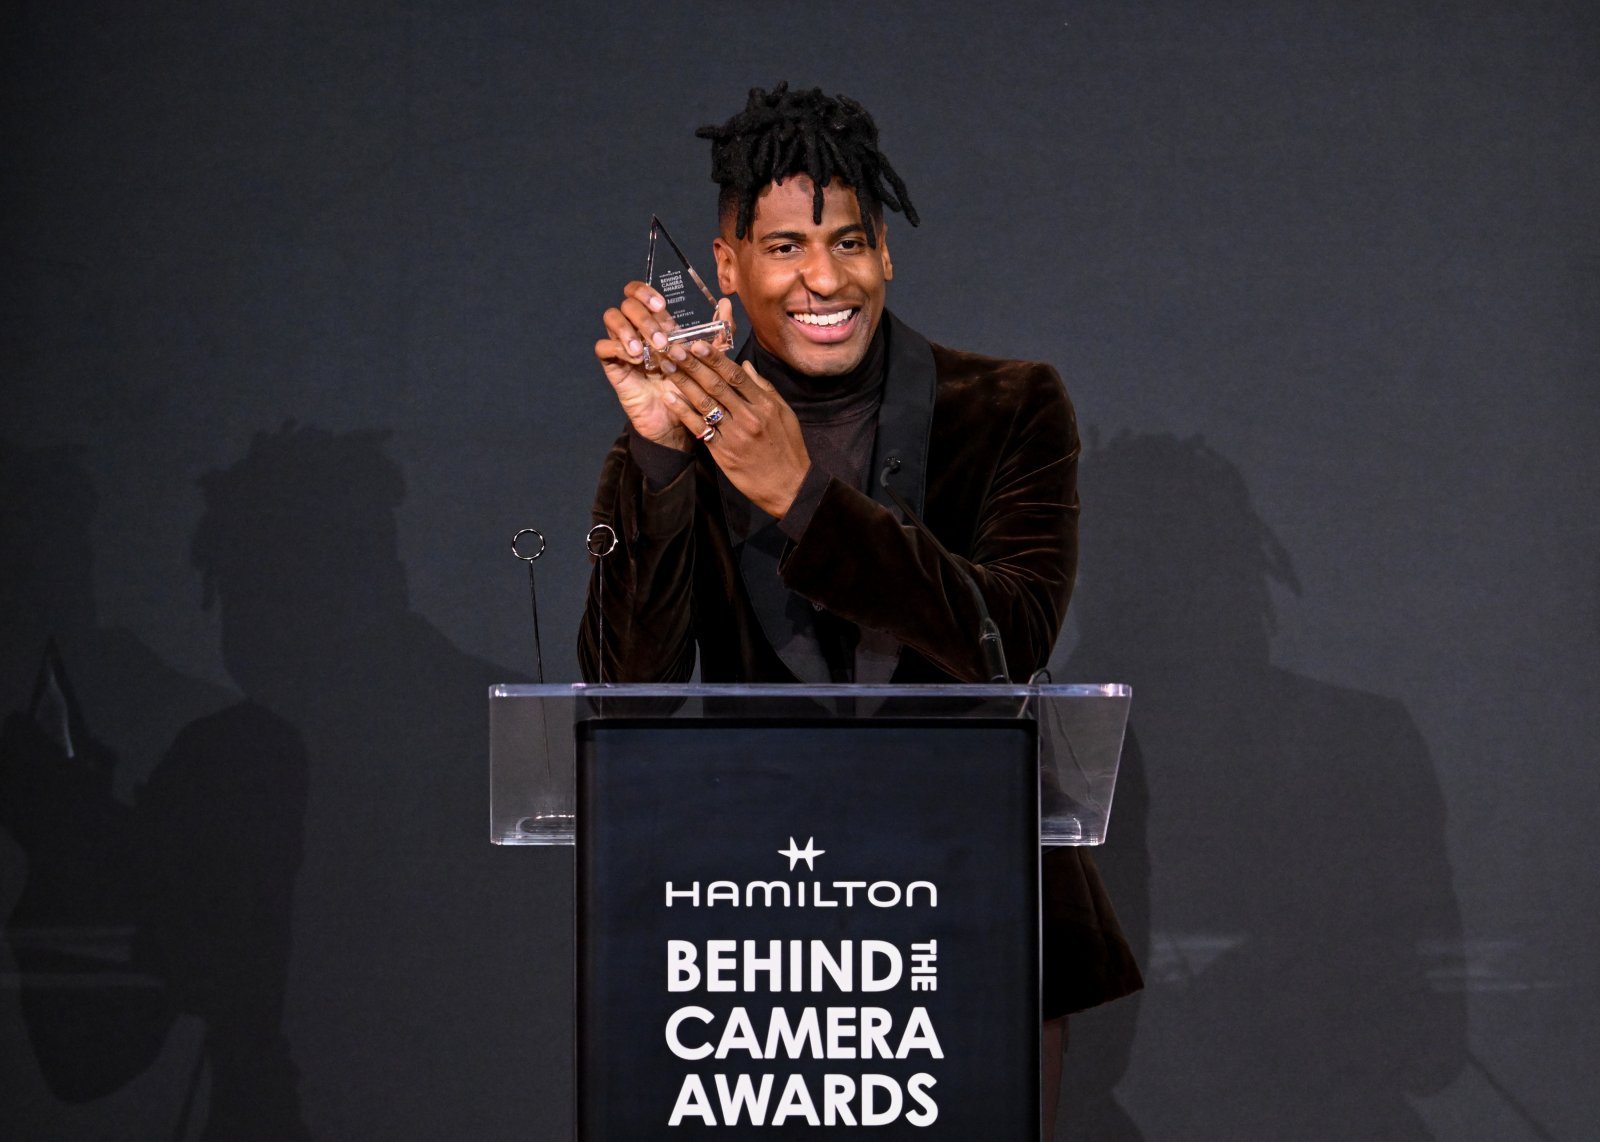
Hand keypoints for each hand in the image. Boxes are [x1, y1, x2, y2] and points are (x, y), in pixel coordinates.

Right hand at [595, 284, 735, 450]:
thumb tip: (725, 302)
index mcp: (659, 324)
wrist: (680, 421)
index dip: (645, 292)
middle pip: (628, 304)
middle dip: (644, 318)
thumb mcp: (711, 358)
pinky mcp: (615, 367)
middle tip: (661, 340)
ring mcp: (625, 347)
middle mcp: (639, 331)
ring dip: (627, 330)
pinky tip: (635, 360)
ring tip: (644, 351)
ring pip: (611, 318)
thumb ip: (719, 331)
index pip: (640, 292)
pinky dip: (616, 348)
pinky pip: (603, 347)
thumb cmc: (694, 388)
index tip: (662, 306)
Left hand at [660, 341, 810, 518]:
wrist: (789, 487)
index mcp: (764, 405)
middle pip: (716, 385)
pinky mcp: (723, 453)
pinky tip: (669, 397)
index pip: (736, 375)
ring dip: (683, 383)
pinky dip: (683, 412)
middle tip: (673, 348)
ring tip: (666, 366)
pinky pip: (699, 428)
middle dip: (693, 365)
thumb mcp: (784, 413)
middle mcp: (748, 417)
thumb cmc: (788, 449)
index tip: (697, 343)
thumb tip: (744, 365)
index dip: (715, 358)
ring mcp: (734, 435)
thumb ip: (764, 388)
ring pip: (704, 403)